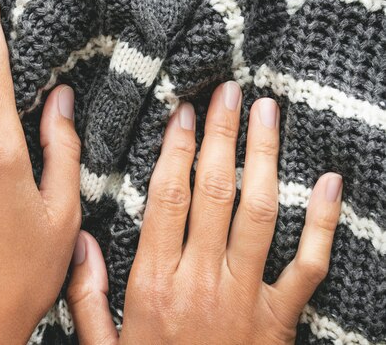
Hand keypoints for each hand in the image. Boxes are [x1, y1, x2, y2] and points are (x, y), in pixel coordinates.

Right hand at [67, 82, 342, 344]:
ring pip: (260, 213)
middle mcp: (202, 280)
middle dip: (223, 135)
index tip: (184, 113)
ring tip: (268, 113)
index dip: (177, 150)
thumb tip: (81, 240)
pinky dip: (323, 221)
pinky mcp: (281, 318)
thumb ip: (86, 294)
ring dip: (265, 158)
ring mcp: (247, 297)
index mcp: (154, 282)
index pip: (169, 198)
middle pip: (215, 191)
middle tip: (229, 92)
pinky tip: (329, 181)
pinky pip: (309, 264)